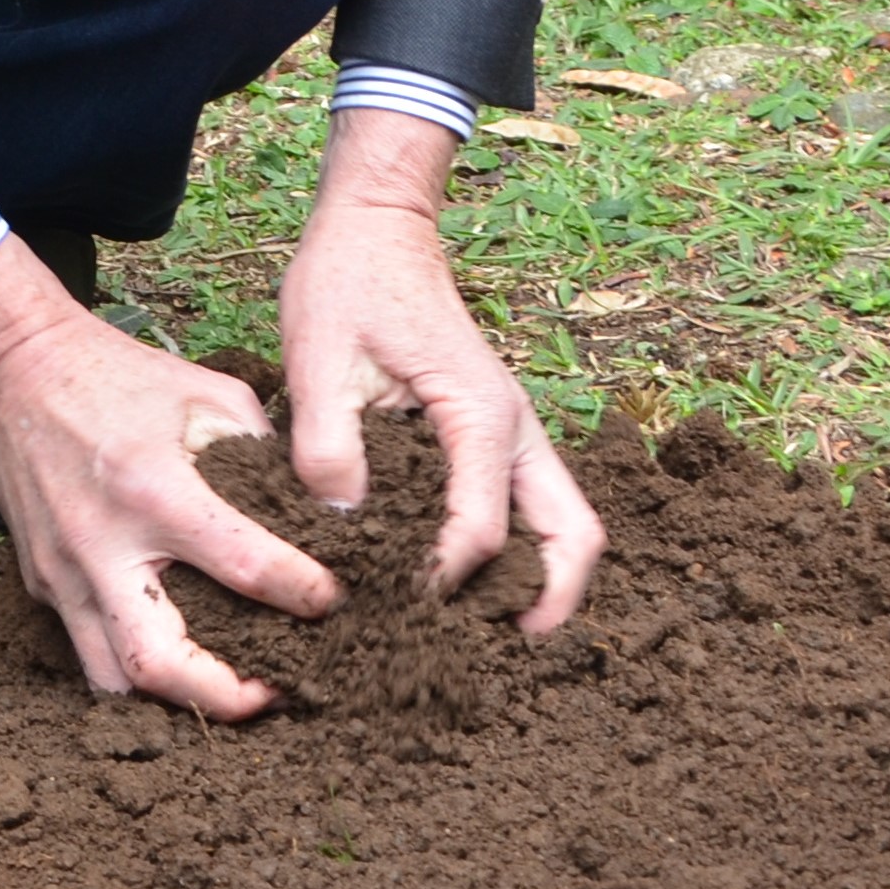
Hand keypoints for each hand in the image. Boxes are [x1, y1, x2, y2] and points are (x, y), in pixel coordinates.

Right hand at [0, 237, 335, 717]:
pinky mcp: (42, 581)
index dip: (306, 594)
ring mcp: (63, 571)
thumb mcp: (207, 393)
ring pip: (114, 677)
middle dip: (229, 697)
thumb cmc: (115, 375)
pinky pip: (90, 646)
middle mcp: (102, 544)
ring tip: (228, 684)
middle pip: (162, 663)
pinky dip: (137, 664)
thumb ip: (264, 454)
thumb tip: (320, 508)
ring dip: (176, 697)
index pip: (246, 567)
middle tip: (278, 691)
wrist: (9, 368)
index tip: (334, 599)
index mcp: (154, 490)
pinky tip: (179, 648)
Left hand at [277, 109, 604, 630]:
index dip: (440, 581)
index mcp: (479, 414)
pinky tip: (465, 584)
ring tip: (487, 635)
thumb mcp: (317, 357)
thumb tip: (342, 522)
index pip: (479, 527)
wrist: (375, 234)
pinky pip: (533, 508)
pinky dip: (521, 552)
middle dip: (548, 602)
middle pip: (572, 537)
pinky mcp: (495, 437)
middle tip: (496, 654)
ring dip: (543, 582)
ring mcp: (515, 434)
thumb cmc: (346, 287)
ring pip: (566, 526)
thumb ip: (328, 441)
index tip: (393, 615)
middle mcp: (515, 430)